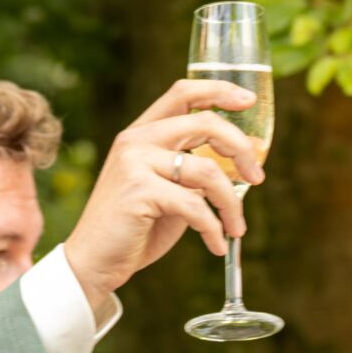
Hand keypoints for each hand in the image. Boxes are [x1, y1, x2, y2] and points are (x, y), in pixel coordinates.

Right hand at [60, 78, 268, 319]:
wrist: (94, 261)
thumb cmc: (135, 227)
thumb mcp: (165, 188)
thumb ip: (191, 168)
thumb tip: (242, 162)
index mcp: (142, 132)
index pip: (183, 92)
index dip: (220, 91)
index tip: (249, 101)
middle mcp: (136, 140)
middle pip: (205, 123)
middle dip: (241, 149)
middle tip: (257, 178)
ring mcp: (135, 163)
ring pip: (208, 170)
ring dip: (231, 203)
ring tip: (236, 228)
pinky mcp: (139, 191)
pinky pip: (195, 205)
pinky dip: (214, 229)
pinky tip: (217, 244)